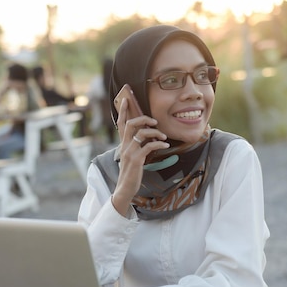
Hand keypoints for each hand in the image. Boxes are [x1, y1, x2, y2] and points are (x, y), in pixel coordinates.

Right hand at [112, 98, 167, 214]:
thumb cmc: (131, 172)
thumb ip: (137, 146)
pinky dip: (159, 144)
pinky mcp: (136, 160)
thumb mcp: (132, 156)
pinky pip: (149, 146)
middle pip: (130, 124)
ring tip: (164, 137)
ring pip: (141, 133)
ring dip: (155, 132)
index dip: (122, 111)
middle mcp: (124, 146)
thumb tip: (147, 136)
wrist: (125, 188)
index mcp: (123, 144)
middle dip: (143, 119)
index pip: (121, 124)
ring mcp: (129, 152)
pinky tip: (165, 146)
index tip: (126, 99)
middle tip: (154, 121)